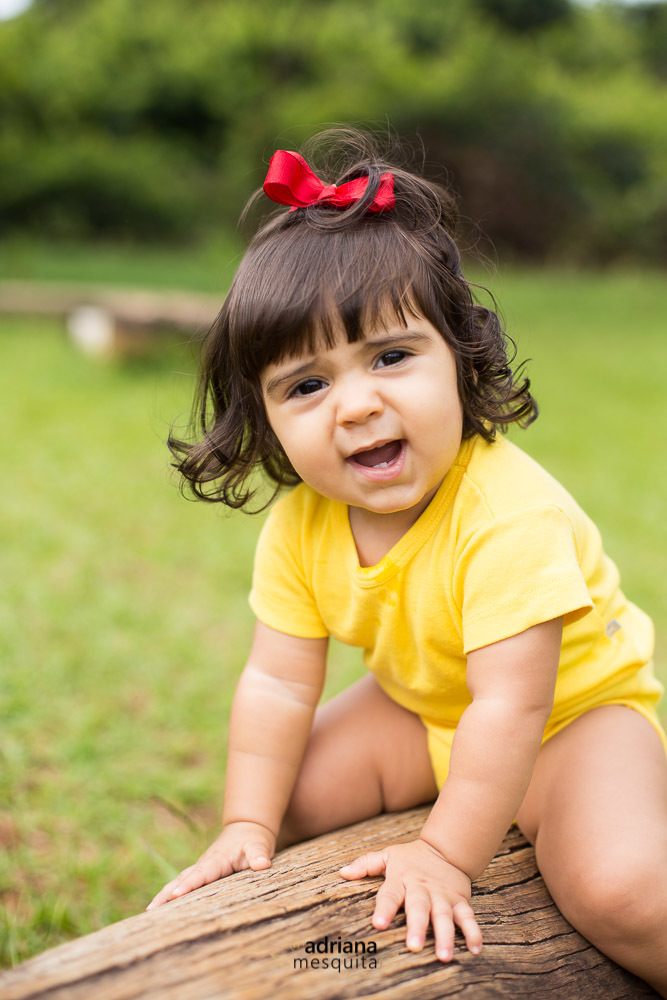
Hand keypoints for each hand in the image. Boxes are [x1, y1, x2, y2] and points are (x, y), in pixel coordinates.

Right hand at [146, 821, 274, 909]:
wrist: (246, 829)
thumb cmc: (253, 840)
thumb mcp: (259, 845)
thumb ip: (259, 854)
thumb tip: (262, 864)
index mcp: (217, 859)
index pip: (201, 875)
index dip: (189, 885)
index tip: (175, 895)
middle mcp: (204, 863)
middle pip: (182, 879)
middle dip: (166, 893)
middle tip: (151, 910)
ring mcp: (200, 868)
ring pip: (179, 881)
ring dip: (164, 895)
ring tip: (149, 911)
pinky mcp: (200, 873)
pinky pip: (183, 884)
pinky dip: (170, 894)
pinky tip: (161, 908)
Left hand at [339, 838, 481, 961]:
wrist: (445, 848)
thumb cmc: (410, 858)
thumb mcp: (388, 856)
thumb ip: (366, 864)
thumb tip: (342, 873)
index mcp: (401, 879)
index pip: (390, 894)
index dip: (384, 909)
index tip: (378, 924)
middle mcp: (422, 888)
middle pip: (419, 908)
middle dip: (417, 927)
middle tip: (414, 947)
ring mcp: (442, 895)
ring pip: (444, 915)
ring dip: (445, 935)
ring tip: (444, 955)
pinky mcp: (459, 900)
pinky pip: (468, 916)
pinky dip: (473, 932)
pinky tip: (475, 949)